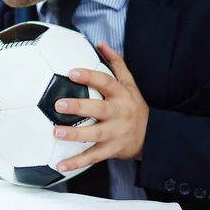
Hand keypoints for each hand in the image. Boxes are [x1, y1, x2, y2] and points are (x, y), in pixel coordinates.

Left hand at [53, 42, 148, 172]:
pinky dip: (76, 162)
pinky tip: (60, 165)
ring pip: (94, 134)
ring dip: (75, 134)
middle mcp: (118, 113)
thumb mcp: (130, 83)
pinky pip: (92, 157)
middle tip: (58, 104)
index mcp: (121, 95)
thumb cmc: (134, 106)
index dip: (89, 76)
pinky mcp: (111, 150)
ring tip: (56, 132)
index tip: (72, 72)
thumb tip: (101, 43)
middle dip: (79, 106)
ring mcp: (115, 133)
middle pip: (99, 109)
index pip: (106, 82)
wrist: (153, 136)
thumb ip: (116, 63)